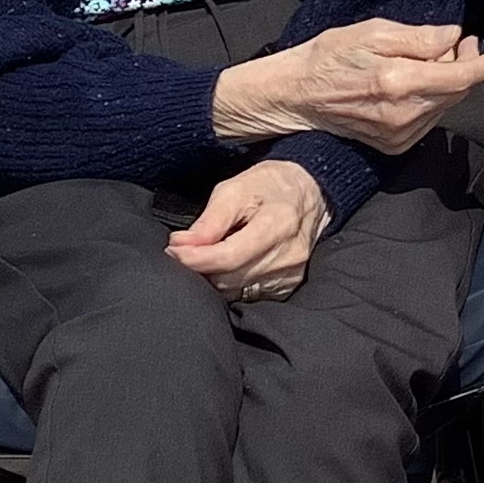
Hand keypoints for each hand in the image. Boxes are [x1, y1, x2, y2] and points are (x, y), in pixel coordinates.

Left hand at [165, 161, 327, 301]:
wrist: (309, 194)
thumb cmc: (270, 186)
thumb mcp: (237, 188)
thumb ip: (211, 219)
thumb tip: (183, 244)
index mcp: (278, 224)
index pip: (229, 256)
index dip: (196, 258)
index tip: (174, 250)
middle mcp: (288, 255)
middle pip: (230, 277)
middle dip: (200, 267)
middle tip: (182, 250)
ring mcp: (290, 275)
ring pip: (235, 291)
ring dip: (213, 277)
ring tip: (205, 255)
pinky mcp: (287, 287)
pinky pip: (248, 296)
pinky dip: (230, 283)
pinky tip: (226, 266)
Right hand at [215, 20, 483, 155]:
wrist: (297, 94)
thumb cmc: (329, 56)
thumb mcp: (372, 32)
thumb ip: (418, 37)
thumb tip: (453, 38)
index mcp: (399, 83)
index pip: (459, 77)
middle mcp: (404, 116)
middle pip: (456, 92)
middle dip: (464, 66)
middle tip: (456, 42)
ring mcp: (399, 136)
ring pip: (444, 106)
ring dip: (448, 82)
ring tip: (431, 59)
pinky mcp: (394, 146)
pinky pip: (429, 120)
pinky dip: (432, 99)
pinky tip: (416, 82)